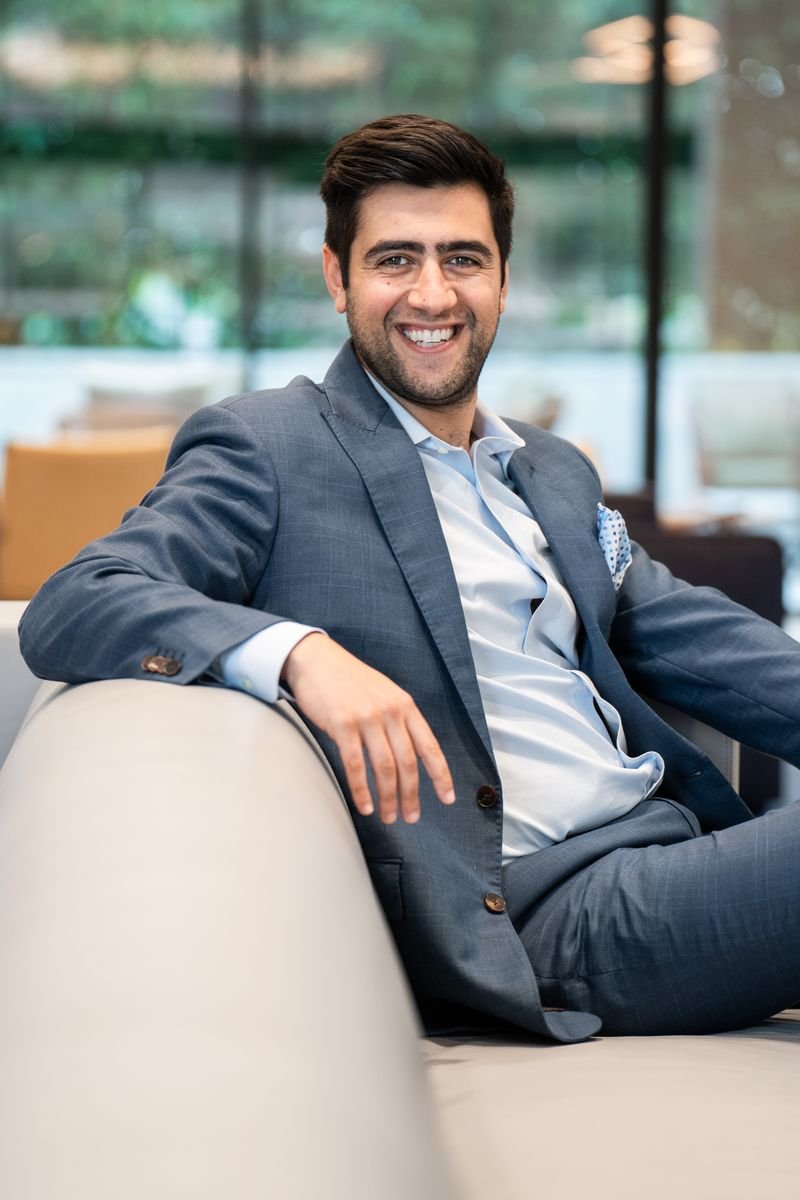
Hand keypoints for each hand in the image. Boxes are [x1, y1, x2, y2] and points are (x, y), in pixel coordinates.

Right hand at [282, 633, 455, 823]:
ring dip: (389, 798)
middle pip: (408, 762)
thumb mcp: (384, 693)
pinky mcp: (342, 724)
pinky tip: (365, 805)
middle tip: (411, 817)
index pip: (429, 746)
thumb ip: (398, 720)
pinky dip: (361, 790)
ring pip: (385, 767)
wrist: (316, 659)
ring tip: (388, 817)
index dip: (440, 775)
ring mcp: (367, 717)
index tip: (447, 799)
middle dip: (412, 795)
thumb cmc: (348, 680)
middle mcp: (390, 711)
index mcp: (405, 705)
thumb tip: (408, 755)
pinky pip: (355, 764)